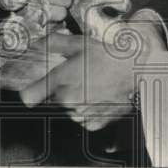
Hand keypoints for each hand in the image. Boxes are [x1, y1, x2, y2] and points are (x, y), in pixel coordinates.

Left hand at [20, 23, 164, 130]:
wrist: (137, 70)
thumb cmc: (109, 54)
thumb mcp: (79, 42)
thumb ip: (53, 43)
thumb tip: (37, 44)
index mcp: (60, 80)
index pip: (29, 96)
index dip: (33, 91)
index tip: (37, 89)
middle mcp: (68, 100)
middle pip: (52, 101)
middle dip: (61, 92)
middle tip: (79, 79)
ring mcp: (81, 114)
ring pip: (68, 111)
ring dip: (76, 102)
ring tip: (93, 87)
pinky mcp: (95, 124)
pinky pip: (84, 120)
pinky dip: (89, 112)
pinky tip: (100, 98)